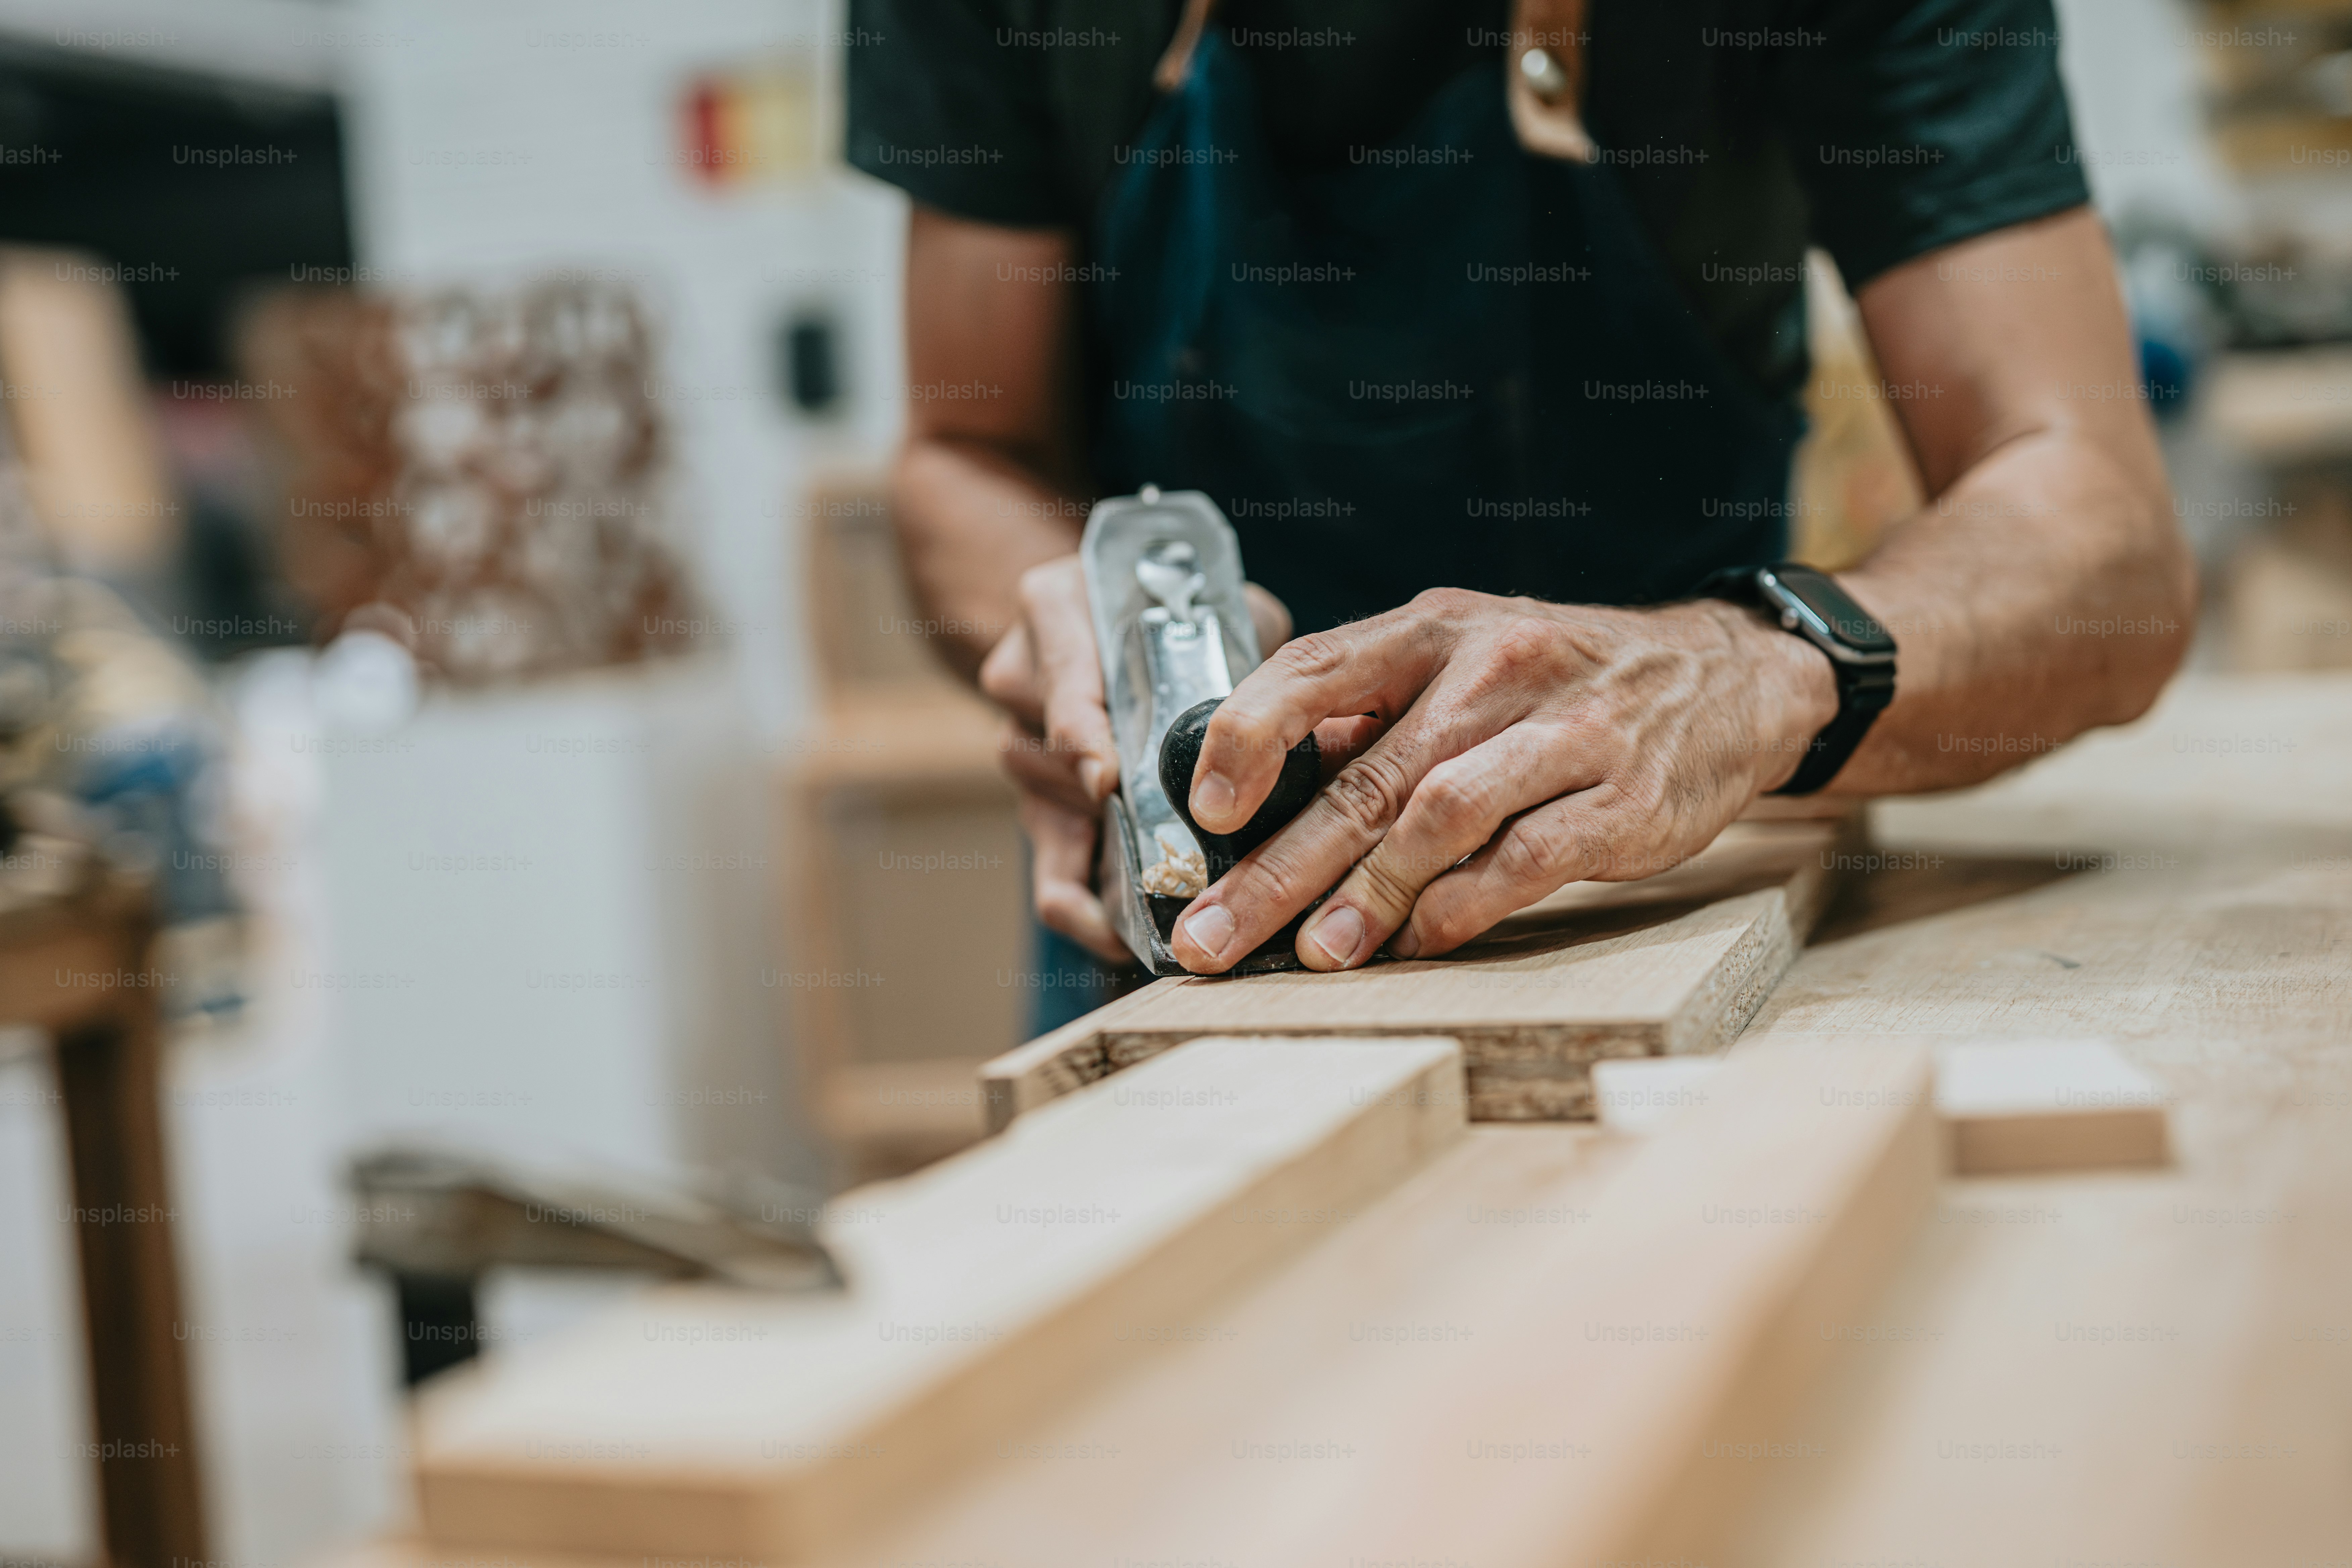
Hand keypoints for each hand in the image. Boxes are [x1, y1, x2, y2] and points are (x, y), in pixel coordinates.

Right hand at [979, 553, 1292, 963]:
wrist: (1117, 618)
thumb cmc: (1182, 610)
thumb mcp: (1215, 601)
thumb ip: (1240, 639)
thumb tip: (1280, 721)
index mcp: (1056, 609)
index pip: (1061, 674)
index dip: (1080, 730)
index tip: (1106, 777)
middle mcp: (1022, 679)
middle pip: (1050, 752)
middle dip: (1114, 801)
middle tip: (1172, 839)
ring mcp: (1023, 748)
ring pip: (1049, 811)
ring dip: (1113, 844)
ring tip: (1180, 881)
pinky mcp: (1041, 813)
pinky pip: (1050, 879)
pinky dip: (1087, 914)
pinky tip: (1129, 939)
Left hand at [1168, 588, 1840, 973]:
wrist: (1729, 678)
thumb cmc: (1567, 680)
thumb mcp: (1468, 654)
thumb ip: (1376, 709)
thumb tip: (1268, 781)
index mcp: (1438, 628)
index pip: (1316, 670)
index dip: (1249, 738)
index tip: (1206, 812)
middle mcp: (1496, 669)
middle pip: (1365, 778)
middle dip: (1277, 869)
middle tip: (1213, 937)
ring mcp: (1565, 734)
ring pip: (1439, 819)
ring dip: (1366, 897)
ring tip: (1313, 956)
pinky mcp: (1623, 801)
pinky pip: (1522, 861)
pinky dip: (1459, 909)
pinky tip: (1416, 944)